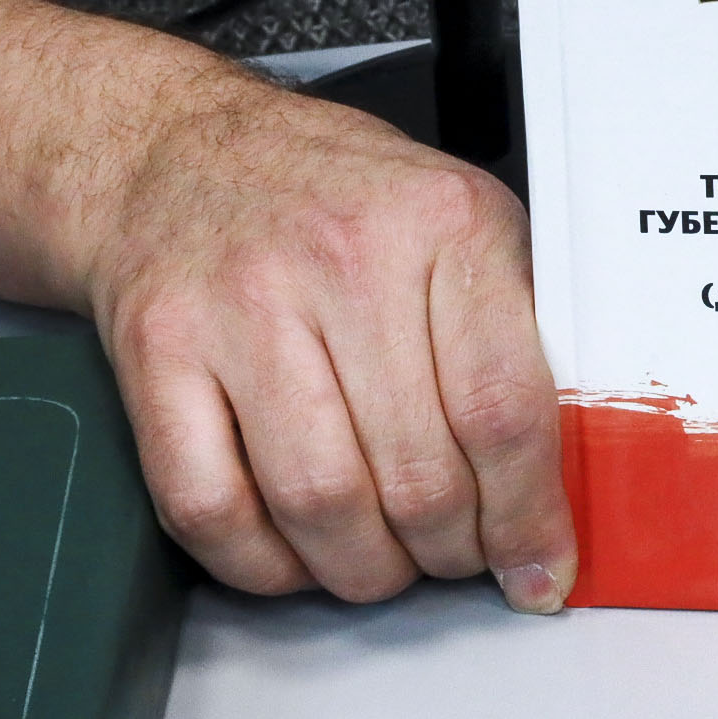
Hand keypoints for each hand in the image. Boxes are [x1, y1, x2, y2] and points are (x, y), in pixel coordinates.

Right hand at [82, 77, 576, 611]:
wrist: (179, 150)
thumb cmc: (335, 198)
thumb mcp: (458, 219)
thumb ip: (517, 332)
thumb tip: (559, 482)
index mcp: (444, 223)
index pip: (503, 407)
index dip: (527, 514)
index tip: (536, 565)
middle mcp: (343, 258)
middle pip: (417, 474)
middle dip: (448, 551)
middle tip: (456, 555)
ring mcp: (241, 306)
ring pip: (319, 503)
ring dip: (363, 568)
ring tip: (383, 559)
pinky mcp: (158, 353)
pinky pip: (211, 506)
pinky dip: (260, 562)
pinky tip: (294, 551)